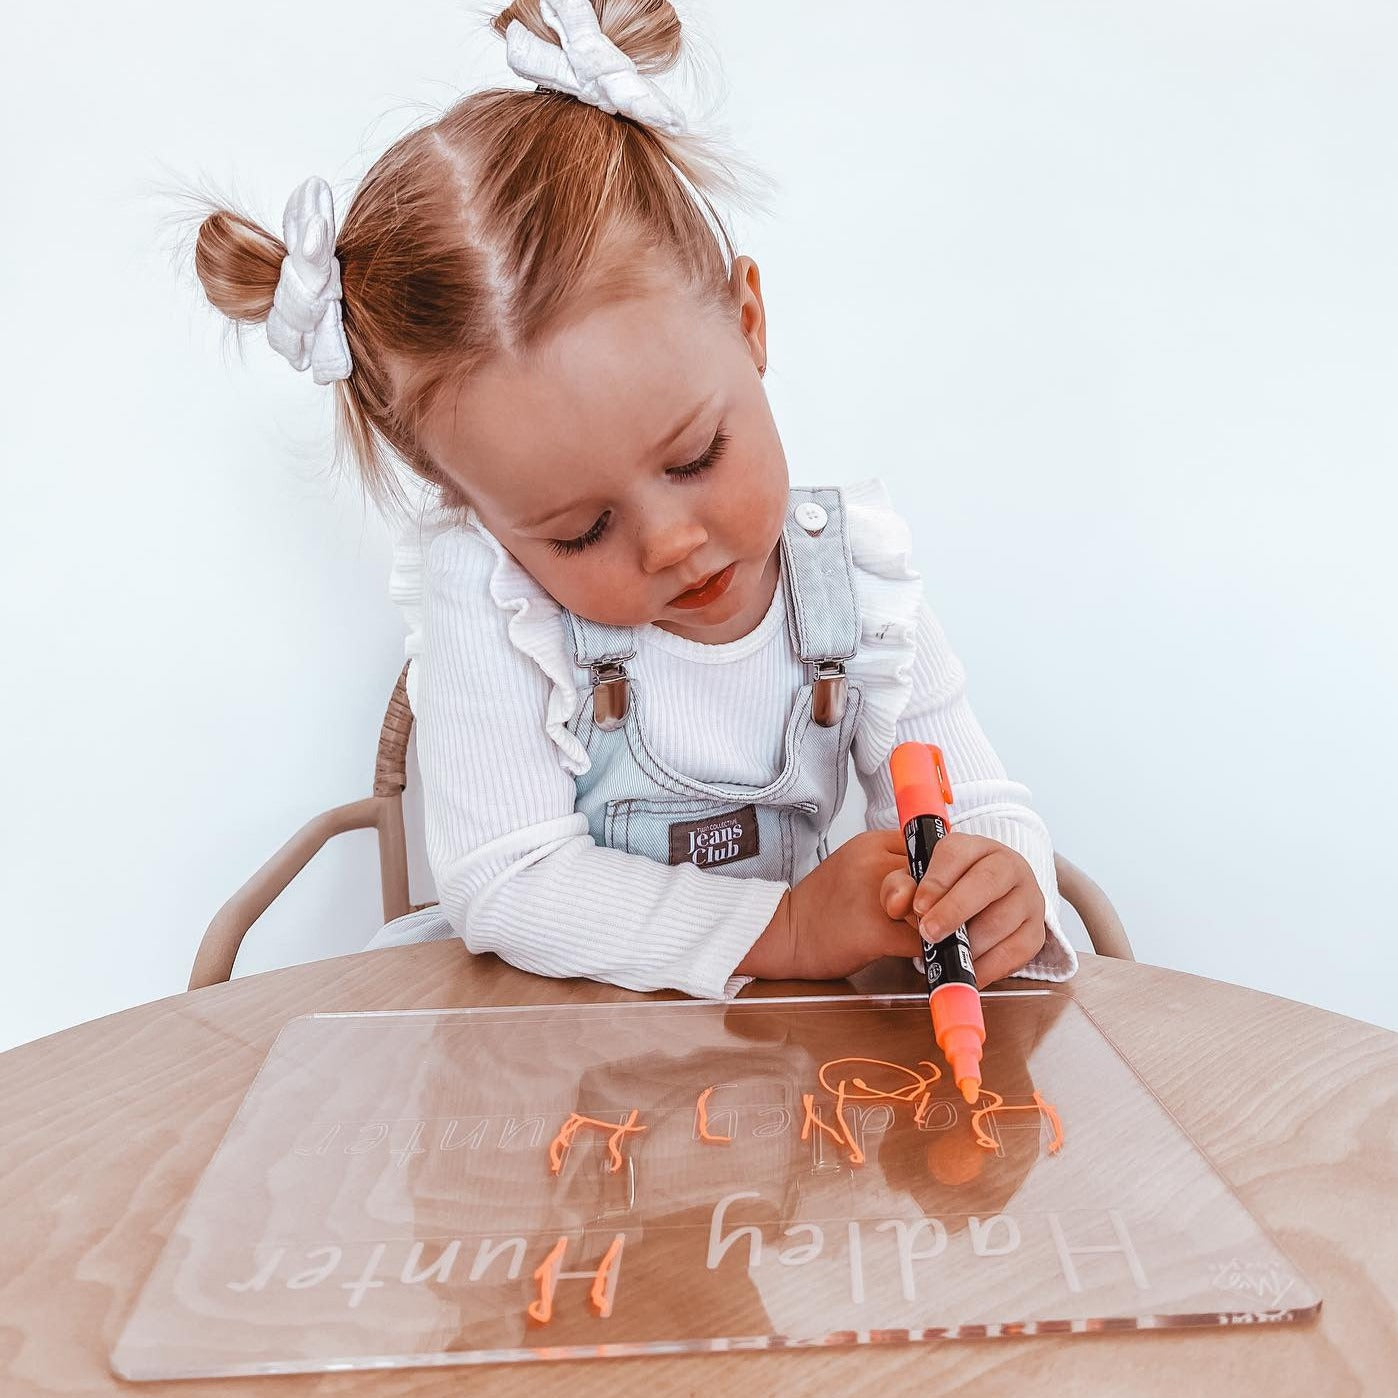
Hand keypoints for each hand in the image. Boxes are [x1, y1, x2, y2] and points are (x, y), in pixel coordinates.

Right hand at [736, 829, 924, 980]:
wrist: (784, 933)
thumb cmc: (820, 905)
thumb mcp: (854, 865)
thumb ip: (889, 863)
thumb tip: (934, 875)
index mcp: (871, 844)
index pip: (927, 847)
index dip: (937, 872)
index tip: (938, 890)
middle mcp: (875, 864)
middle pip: (934, 877)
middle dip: (939, 900)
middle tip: (936, 916)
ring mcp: (875, 897)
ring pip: (933, 908)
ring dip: (935, 925)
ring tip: (928, 935)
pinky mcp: (875, 931)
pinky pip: (920, 940)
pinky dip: (925, 950)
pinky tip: (917, 953)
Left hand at [879, 830, 1046, 985]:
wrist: (983, 905)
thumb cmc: (945, 891)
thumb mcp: (917, 881)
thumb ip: (899, 887)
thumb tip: (899, 903)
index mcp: (975, 846)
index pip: (957, 852)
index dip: (937, 880)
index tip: (918, 906)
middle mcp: (1008, 866)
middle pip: (986, 882)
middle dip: (954, 910)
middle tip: (928, 932)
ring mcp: (1028, 898)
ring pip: (1002, 920)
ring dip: (970, 943)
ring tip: (945, 955)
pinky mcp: (1036, 931)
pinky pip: (1016, 952)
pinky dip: (989, 966)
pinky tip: (966, 970)